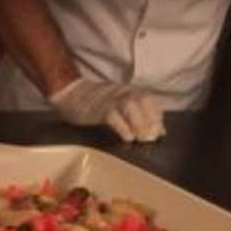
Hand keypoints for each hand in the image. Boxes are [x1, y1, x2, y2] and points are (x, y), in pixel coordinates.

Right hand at [48, 79, 165, 142]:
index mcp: (130, 91)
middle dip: (151, 120)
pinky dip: (123, 128)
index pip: (151, 101)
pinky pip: (113, 116)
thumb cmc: (95, 103)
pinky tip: (127, 138)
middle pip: (144, 101)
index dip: (157, 117)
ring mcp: (110, 99)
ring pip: (131, 106)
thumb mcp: (118, 104)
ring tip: (141, 139)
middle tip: (151, 138)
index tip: (159, 133)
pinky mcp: (98, 109)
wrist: (71, 94)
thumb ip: (137, 115)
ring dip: (139, 123)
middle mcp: (123, 92)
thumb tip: (156, 131)